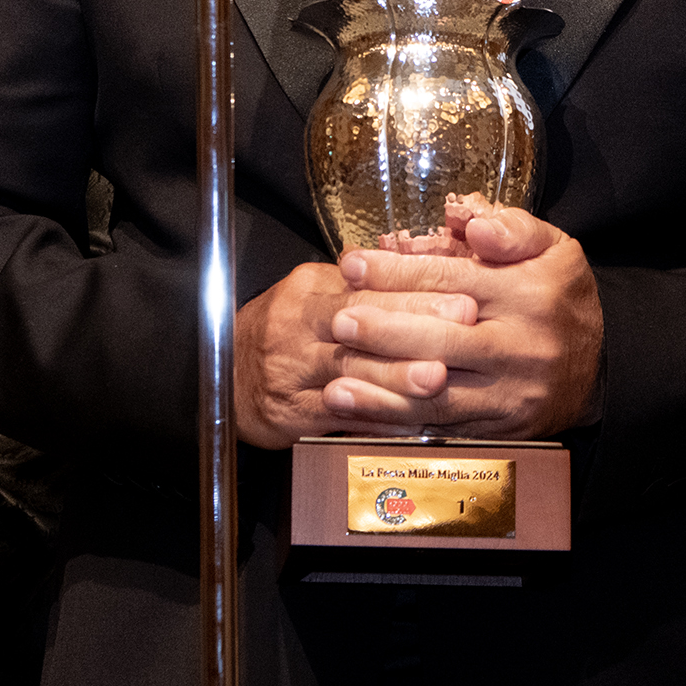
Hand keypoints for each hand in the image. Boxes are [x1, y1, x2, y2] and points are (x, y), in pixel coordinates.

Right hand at [233, 260, 479, 448]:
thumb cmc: (280, 330)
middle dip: (414, 328)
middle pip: (359, 326)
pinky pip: (341, 417)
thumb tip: (418, 264)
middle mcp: (297, 329)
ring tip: (436, 378)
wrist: (224, 374)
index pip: (365, 288)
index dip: (413, 292)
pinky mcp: (292, 413)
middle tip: (461, 329)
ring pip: (351, 372)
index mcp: (308, 291)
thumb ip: (360, 284)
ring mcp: (293, 373)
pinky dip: (379, 418)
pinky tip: (412, 421)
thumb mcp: (311, 292)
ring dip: (396, 376)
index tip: (460, 295)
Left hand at [324, 197, 603, 438]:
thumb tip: (465, 217)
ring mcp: (511, 394)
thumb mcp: (554, 249)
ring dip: (383, 391)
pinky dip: (400, 426)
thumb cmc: (560, 299)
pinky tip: (364, 418)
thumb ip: (511, 227)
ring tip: (336, 382)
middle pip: (442, 339)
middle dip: (384, 331)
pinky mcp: (502, 430)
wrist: (598, 370)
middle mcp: (520, 346)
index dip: (397, 272)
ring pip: (439, 395)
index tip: (352, 263)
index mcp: (529, 293)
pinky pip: (444, 430)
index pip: (451, 280)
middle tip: (338, 321)